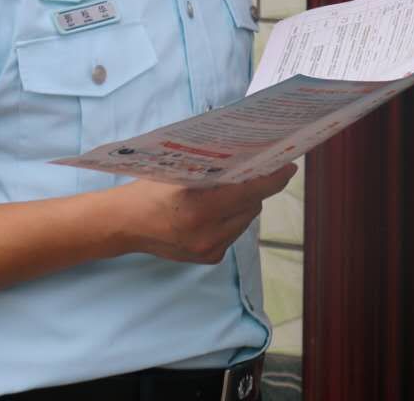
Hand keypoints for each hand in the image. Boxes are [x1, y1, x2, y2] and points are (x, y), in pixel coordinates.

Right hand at [106, 165, 296, 263]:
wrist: (123, 225)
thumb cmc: (149, 189)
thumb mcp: (179, 171)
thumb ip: (213, 167)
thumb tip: (250, 154)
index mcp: (200, 207)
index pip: (252, 191)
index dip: (274, 177)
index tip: (290, 166)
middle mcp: (208, 233)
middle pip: (253, 205)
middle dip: (255, 188)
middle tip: (252, 171)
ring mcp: (209, 249)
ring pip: (245, 219)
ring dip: (243, 204)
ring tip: (225, 192)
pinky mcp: (209, 258)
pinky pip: (234, 232)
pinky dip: (231, 219)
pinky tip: (214, 210)